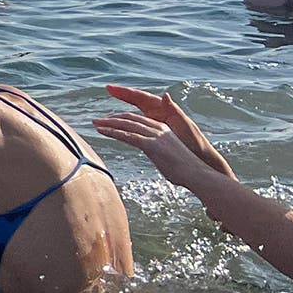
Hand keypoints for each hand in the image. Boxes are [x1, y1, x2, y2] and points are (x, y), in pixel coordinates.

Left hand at [93, 111, 229, 190]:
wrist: (197, 174)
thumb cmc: (184, 170)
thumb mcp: (169, 155)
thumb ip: (159, 151)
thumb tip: (154, 154)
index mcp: (164, 129)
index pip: (139, 119)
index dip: (123, 118)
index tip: (110, 119)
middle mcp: (159, 129)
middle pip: (131, 118)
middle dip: (112, 118)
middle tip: (98, 120)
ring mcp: (156, 136)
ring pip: (127, 124)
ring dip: (109, 123)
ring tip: (95, 123)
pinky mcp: (152, 145)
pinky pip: (128, 136)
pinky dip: (113, 132)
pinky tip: (102, 131)